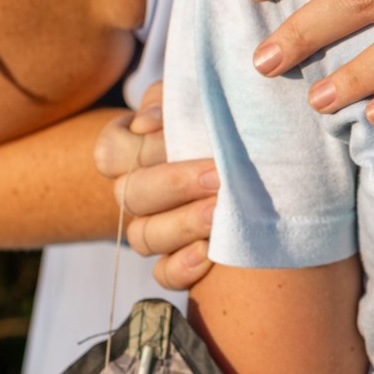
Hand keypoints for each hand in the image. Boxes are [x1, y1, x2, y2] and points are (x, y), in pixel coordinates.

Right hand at [91, 86, 218, 291]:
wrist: (263, 164)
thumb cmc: (224, 123)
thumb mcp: (201, 99)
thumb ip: (172, 98)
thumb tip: (148, 121)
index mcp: (134, 152)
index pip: (110, 152)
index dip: (139, 147)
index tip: (173, 136)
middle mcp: (138, 193)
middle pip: (130, 195)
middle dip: (174, 184)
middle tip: (217, 176)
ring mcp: (154, 229)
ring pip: (144, 237)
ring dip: (181, 225)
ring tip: (219, 214)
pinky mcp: (177, 261)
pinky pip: (164, 275)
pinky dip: (182, 268)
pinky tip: (208, 255)